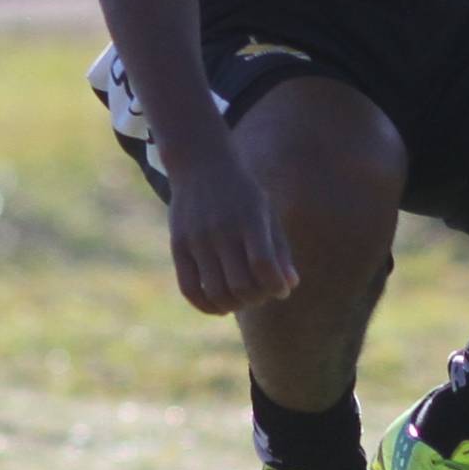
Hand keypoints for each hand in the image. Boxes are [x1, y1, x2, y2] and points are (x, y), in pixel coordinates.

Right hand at [163, 146, 298, 316]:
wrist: (200, 163)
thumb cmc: (242, 192)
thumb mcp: (266, 212)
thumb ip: (279, 250)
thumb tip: (289, 286)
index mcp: (249, 219)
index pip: (263, 266)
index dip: (276, 286)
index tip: (281, 289)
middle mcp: (221, 230)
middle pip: (241, 285)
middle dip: (258, 298)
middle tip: (261, 293)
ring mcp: (197, 239)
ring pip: (216, 292)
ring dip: (234, 305)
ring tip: (242, 299)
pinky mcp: (178, 246)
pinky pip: (189, 289)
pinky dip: (206, 306)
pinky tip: (220, 306)